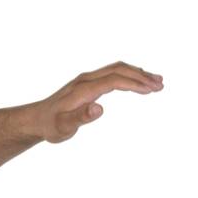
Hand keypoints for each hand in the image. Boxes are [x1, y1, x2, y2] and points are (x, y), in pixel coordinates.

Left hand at [28, 61, 162, 143]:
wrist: (36, 120)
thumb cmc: (50, 126)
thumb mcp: (63, 127)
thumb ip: (80, 118)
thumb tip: (99, 108)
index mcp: (83, 89)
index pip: (114, 80)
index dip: (134, 83)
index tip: (152, 90)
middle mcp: (86, 80)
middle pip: (118, 70)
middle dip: (141, 76)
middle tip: (161, 85)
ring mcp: (86, 80)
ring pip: (117, 69)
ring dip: (137, 73)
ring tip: (157, 82)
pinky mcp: (87, 83)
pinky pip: (112, 73)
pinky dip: (129, 75)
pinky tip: (138, 83)